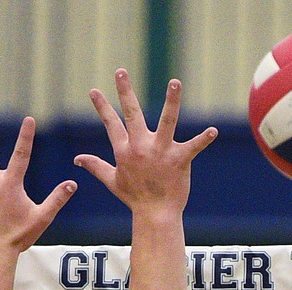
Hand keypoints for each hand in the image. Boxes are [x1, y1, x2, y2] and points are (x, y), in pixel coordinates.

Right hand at [74, 68, 216, 216]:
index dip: (102, 107)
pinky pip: (193, 147)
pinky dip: (203, 139)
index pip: (111, 124)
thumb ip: (95, 166)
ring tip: (175, 82)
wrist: (155, 215)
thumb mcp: (112, 181)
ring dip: (172, 101)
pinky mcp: (179, 160)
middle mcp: (140, 147)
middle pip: (132, 114)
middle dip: (125, 92)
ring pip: (167, 121)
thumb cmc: (135, 199)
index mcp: (124, 150)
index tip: (94, 91)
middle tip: (120, 71)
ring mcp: (161, 152)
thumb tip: (77, 160)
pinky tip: (213, 131)